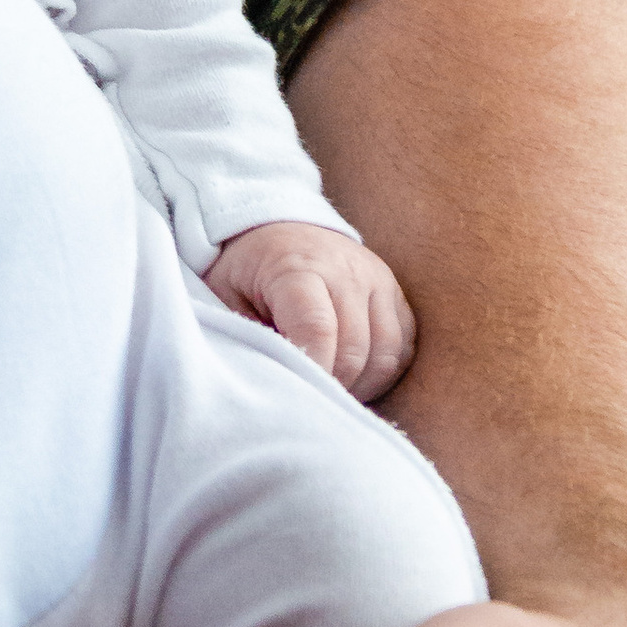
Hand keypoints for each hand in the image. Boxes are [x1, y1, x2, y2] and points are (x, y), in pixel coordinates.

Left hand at [206, 218, 414, 398]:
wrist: (275, 227)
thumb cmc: (245, 270)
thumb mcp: (224, 295)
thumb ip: (246, 335)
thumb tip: (274, 383)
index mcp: (297, 266)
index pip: (317, 328)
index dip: (313, 370)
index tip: (299, 396)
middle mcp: (346, 269)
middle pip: (355, 348)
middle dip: (333, 384)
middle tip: (309, 399)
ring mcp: (376, 279)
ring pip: (387, 353)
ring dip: (361, 384)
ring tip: (330, 388)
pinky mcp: (395, 293)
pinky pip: (403, 346)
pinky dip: (382, 372)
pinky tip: (353, 377)